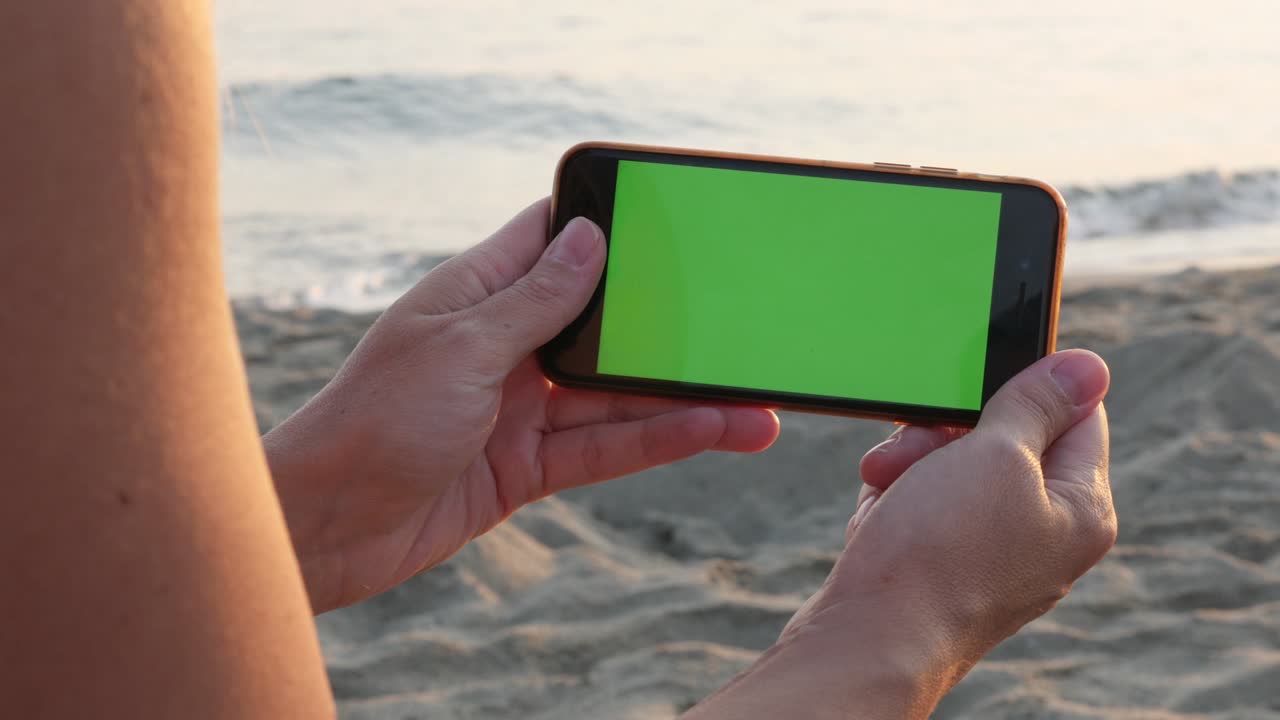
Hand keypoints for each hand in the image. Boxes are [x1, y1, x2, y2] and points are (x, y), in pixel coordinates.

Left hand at [264, 199, 779, 612]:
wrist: (328, 527)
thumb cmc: (374, 420)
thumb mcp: (462, 348)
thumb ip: (534, 300)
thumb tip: (590, 236)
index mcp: (476, 294)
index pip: (550, 242)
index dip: (608, 227)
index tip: (675, 222)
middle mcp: (503, 345)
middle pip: (603, 327)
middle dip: (668, 330)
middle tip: (740, 327)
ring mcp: (518, 408)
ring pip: (616, 396)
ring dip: (682, 400)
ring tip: (756, 405)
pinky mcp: (526, 466)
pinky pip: (603, 449)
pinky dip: (655, 442)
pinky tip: (710, 434)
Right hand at [685, 350, 1115, 719]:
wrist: (869, 639)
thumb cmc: (938, 553)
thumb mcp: (995, 454)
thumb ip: (1039, 404)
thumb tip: (1090, 366)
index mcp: (1081, 509)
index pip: (1075, 414)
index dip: (1022, 387)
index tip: (973, 379)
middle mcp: (1046, 535)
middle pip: (1006, 440)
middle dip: (947, 431)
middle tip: (914, 440)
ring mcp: (994, 555)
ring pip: (956, 470)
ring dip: (913, 462)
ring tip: (885, 480)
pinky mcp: (944, 568)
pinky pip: (925, 506)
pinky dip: (898, 498)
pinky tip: (881, 513)